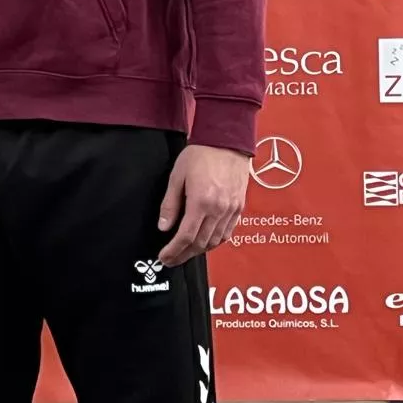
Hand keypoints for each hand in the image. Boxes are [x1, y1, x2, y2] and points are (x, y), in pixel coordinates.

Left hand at [156, 144, 249, 267]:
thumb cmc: (200, 155)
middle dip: (184, 255)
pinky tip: (205, 242)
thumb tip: (163, 226)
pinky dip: (215, 242)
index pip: (186, 237)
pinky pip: (227, 233)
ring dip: (199, 251)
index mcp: (201, 202)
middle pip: (201, 244)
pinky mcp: (239, 208)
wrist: (227, 141)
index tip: (164, 257)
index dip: (173, 251)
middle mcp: (219, 210)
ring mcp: (231, 210)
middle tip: (171, 260)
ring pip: (215, 242)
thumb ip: (170, 204)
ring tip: (185, 252)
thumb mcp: (177, 176)